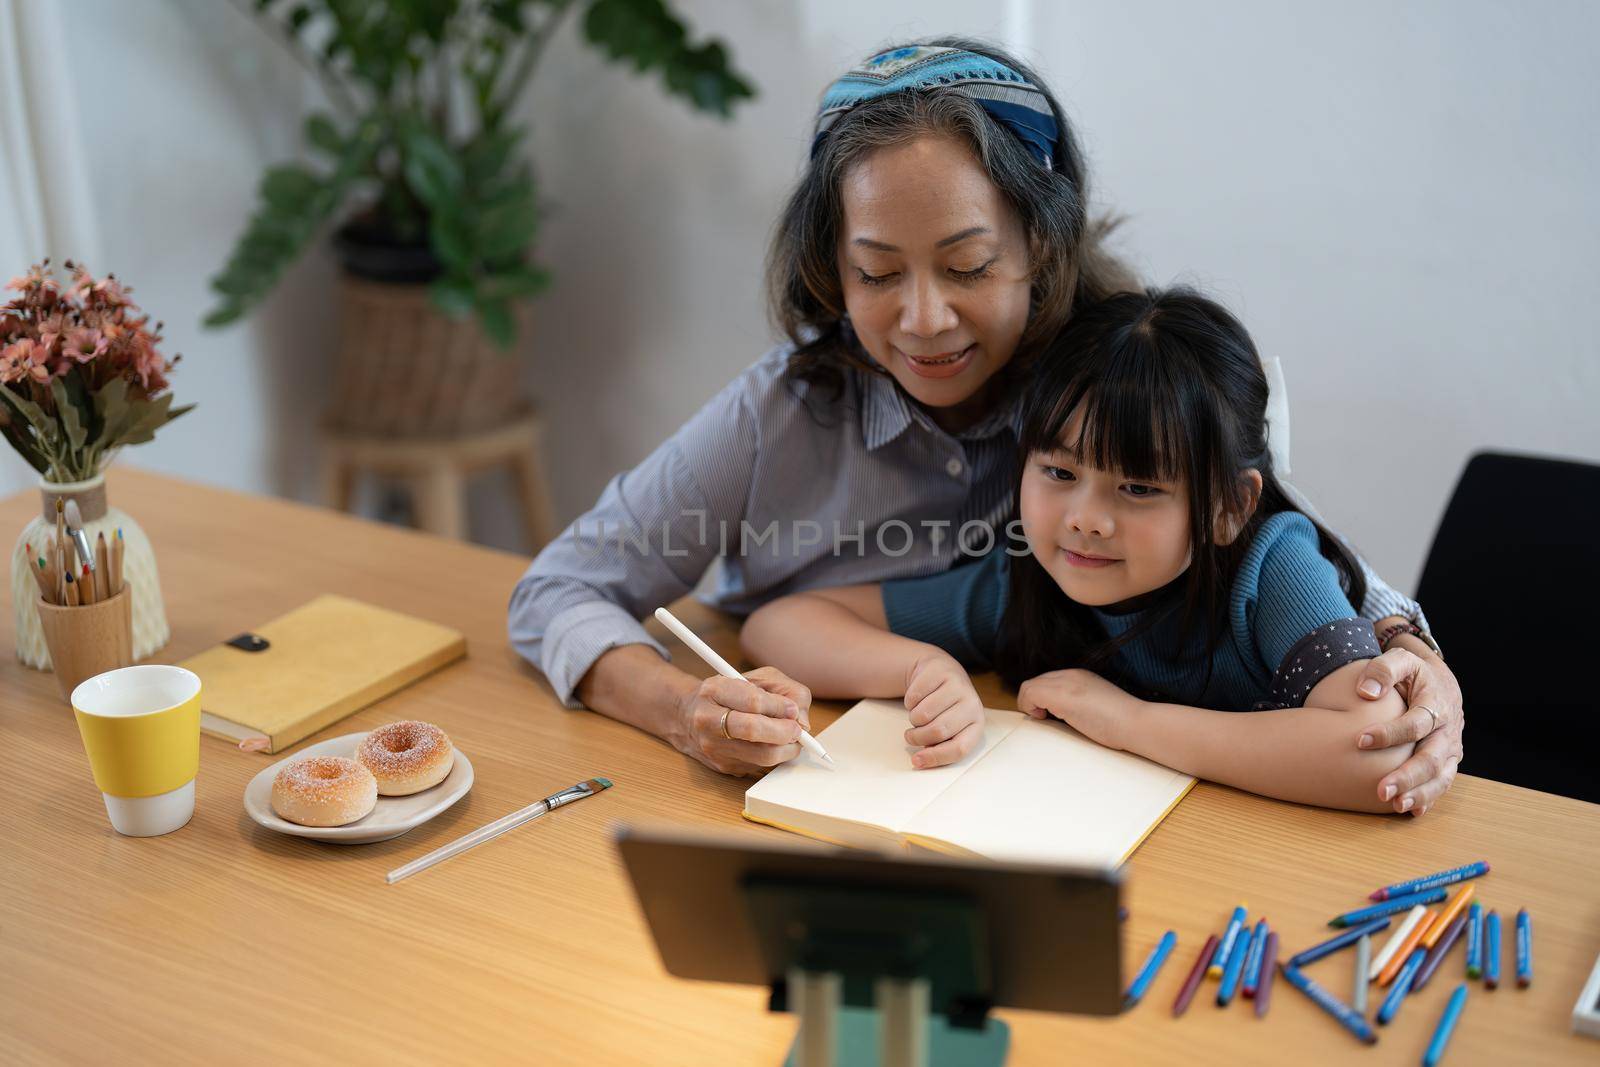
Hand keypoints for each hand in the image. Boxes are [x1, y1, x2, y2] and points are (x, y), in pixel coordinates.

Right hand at [674, 666, 811, 776]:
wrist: (689, 717)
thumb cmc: (729, 694)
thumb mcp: (757, 678)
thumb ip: (786, 690)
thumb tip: (801, 719)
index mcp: (714, 690)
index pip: (753, 701)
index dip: (779, 707)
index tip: (793, 710)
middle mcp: (708, 719)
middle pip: (753, 730)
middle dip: (784, 732)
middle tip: (797, 730)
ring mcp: (713, 747)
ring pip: (761, 755)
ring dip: (785, 749)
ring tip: (791, 739)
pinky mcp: (722, 766)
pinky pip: (759, 766)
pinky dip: (774, 757)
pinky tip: (773, 745)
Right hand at [902, 653, 984, 768]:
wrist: (941, 671)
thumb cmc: (945, 707)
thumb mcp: (950, 728)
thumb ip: (940, 745)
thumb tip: (920, 759)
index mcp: (977, 724)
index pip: (959, 748)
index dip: (936, 758)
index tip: (916, 761)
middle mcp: (972, 703)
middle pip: (938, 731)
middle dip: (918, 737)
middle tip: (911, 736)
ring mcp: (957, 684)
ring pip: (923, 714)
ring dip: (913, 719)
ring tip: (918, 714)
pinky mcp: (939, 671)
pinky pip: (914, 696)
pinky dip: (909, 701)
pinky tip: (918, 697)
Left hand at [1016, 669, 1137, 750]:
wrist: (1136, 723)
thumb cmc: (1122, 723)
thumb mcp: (1095, 706)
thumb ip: (1078, 704)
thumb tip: (1061, 714)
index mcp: (1080, 676)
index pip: (1047, 680)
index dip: (1041, 698)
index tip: (1048, 715)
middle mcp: (1071, 674)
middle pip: (1036, 681)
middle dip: (1033, 700)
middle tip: (1042, 717)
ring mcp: (1066, 682)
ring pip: (1029, 686)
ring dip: (1029, 704)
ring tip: (1042, 718)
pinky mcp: (1062, 694)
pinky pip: (1030, 693)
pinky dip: (1029, 706)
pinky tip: (1043, 718)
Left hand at [1354, 647, 1464, 815]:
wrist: (1439, 682)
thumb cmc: (1412, 673)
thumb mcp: (1400, 660)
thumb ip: (1383, 670)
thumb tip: (1365, 692)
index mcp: (1437, 704)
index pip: (1415, 723)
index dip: (1389, 733)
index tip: (1359, 741)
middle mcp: (1448, 730)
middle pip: (1432, 758)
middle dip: (1407, 776)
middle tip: (1380, 790)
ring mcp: (1451, 749)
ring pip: (1441, 776)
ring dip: (1419, 793)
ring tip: (1394, 805)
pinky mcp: (1448, 761)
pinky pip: (1442, 783)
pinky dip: (1428, 798)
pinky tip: (1410, 812)